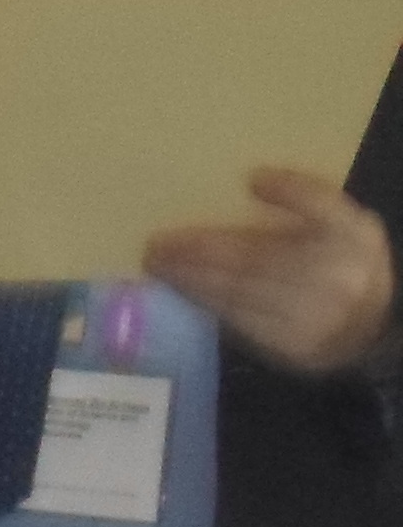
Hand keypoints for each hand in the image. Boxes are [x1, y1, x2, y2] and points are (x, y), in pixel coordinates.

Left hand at [147, 166, 395, 374]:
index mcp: (352, 240)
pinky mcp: (292, 347)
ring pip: (242, 293)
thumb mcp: (342, 223)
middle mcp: (337, 280)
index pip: (319, 207)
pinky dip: (207, 302)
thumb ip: (305, 196)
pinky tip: (182, 289)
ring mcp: (314, 318)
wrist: (370, 332)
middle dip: (201, 251)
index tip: (248, 179)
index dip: (289, 191)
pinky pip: (240, 320)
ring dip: (192, 279)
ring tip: (159, 265)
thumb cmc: (344, 265)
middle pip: (258, 259)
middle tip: (156, 244)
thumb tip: (253, 179)